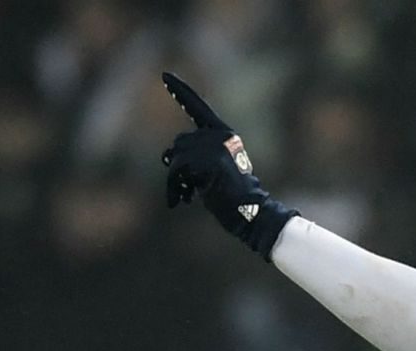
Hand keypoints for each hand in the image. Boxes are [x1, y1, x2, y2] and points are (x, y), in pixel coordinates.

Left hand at [160, 72, 297, 260]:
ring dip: (174, 181)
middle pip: (179, 144)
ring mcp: (215, 146)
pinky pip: (177, 171)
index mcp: (224, 134)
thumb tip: (168, 157)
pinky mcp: (209, 160)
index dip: (180, 91)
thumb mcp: (214, 169)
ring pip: (175, 158)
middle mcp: (220, 135)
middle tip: (184, 190)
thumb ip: (196, 155)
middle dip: (176, 169)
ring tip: (186, 196)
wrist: (251, 210)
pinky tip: (186, 199)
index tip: (164, 75)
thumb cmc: (231, 195)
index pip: (198, 108)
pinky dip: (175, 188)